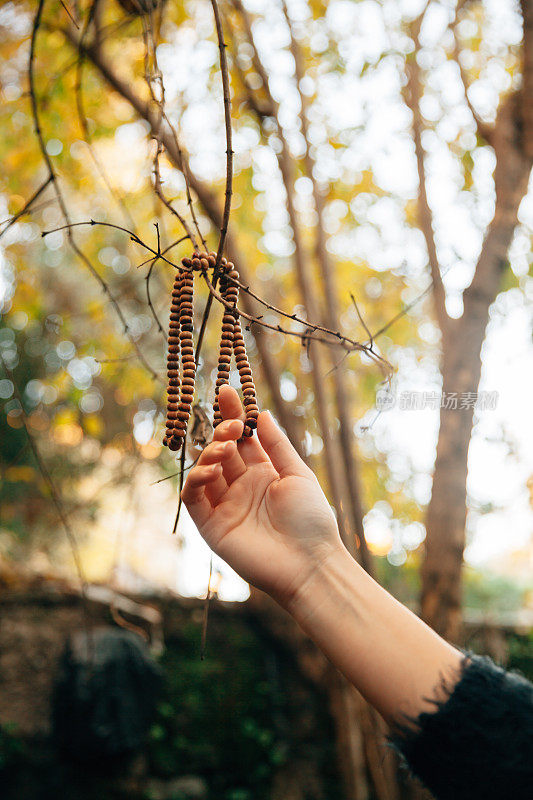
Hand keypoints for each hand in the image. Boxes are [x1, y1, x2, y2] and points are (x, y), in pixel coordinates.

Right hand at [181, 385, 342, 605]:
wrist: (310, 563)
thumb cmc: (311, 519)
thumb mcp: (297, 474)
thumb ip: (277, 445)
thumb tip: (262, 413)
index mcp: (263, 474)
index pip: (241, 439)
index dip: (233, 414)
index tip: (227, 390)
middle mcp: (241, 487)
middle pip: (221, 450)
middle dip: (221, 431)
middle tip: (230, 423)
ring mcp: (224, 506)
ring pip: (204, 471)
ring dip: (209, 454)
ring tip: (224, 448)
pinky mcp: (211, 527)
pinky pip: (193, 499)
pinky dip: (195, 480)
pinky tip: (210, 471)